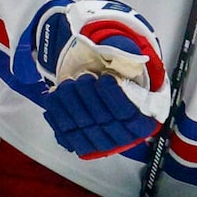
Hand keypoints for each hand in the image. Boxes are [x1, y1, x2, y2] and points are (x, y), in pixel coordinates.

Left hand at [29, 0, 166, 158]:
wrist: (111, 104)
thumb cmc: (122, 87)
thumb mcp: (132, 74)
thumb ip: (128, 62)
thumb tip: (120, 50)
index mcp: (142, 122)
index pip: (127, 113)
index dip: (113, 95)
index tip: (104, 77)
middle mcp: (123, 138)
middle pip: (103, 119)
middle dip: (88, 95)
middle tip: (82, 77)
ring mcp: (101, 144)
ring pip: (82, 127)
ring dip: (69, 103)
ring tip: (66, 84)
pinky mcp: (81, 145)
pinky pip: (66, 135)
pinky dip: (56, 116)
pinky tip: (54, 99)